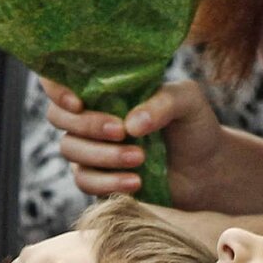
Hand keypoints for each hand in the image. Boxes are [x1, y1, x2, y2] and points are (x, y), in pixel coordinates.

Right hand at [41, 78, 227, 208]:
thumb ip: (163, 102)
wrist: (205, 169)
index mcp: (105, 87)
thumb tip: (131, 124)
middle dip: (87, 125)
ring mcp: (90, 148)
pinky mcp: (97, 178)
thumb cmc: (193, 125)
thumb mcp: (187, 101)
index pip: (61, 80)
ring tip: (140, 158)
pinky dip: (107, 182)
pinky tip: (136, 181)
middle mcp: (90, 114)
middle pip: (58, 117)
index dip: (57, 89)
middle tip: (122, 131)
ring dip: (102, 156)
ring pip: (70, 149)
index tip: (78, 102)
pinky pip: (84, 180)